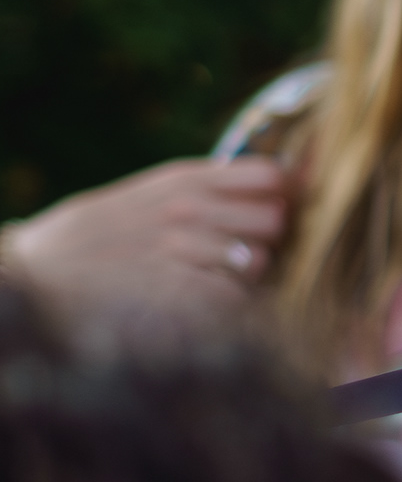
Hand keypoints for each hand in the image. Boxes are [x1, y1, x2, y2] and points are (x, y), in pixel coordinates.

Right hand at [0, 158, 292, 312]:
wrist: (35, 273)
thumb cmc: (99, 235)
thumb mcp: (148, 194)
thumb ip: (209, 187)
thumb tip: (285, 180)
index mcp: (183, 180)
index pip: (271, 176)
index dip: (285, 195)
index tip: (275, 211)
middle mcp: (187, 208)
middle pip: (275, 220)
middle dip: (270, 239)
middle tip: (242, 252)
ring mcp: (179, 248)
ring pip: (259, 261)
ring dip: (248, 277)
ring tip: (214, 281)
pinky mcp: (171, 290)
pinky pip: (232, 298)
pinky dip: (228, 306)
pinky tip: (203, 305)